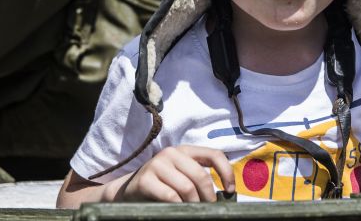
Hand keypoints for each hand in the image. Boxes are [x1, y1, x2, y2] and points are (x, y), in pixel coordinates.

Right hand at [111, 145, 234, 201]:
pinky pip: (170, 196)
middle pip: (200, 176)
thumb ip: (198, 178)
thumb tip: (225, 194)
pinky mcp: (146, 179)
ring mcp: (157, 165)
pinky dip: (178, 206)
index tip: (230, 191)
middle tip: (208, 208)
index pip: (214, 155)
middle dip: (208, 196)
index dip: (226, 172)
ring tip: (192, 210)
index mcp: (185, 150)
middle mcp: (171, 153)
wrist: (130, 191)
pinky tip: (177, 209)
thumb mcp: (181, 176)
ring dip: (193, 204)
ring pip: (187, 188)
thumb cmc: (162, 185)